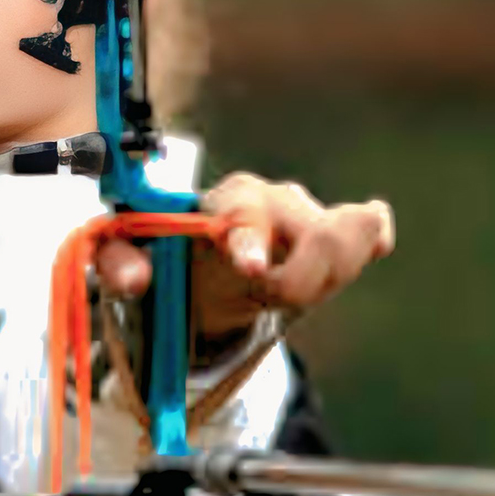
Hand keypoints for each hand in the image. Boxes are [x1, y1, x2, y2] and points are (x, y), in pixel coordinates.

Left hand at [93, 172, 394, 337]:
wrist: (205, 263)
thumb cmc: (170, 255)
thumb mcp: (130, 256)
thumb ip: (118, 263)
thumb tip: (135, 280)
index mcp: (220, 203)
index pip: (241, 216)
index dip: (249, 240)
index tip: (250, 268)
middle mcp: (272, 200)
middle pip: (315, 234)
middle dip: (306, 274)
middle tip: (273, 295)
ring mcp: (309, 216)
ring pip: (342, 244)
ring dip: (326, 276)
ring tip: (283, 290)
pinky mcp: (335, 237)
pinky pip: (367, 233)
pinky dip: (370, 239)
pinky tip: (376, 240)